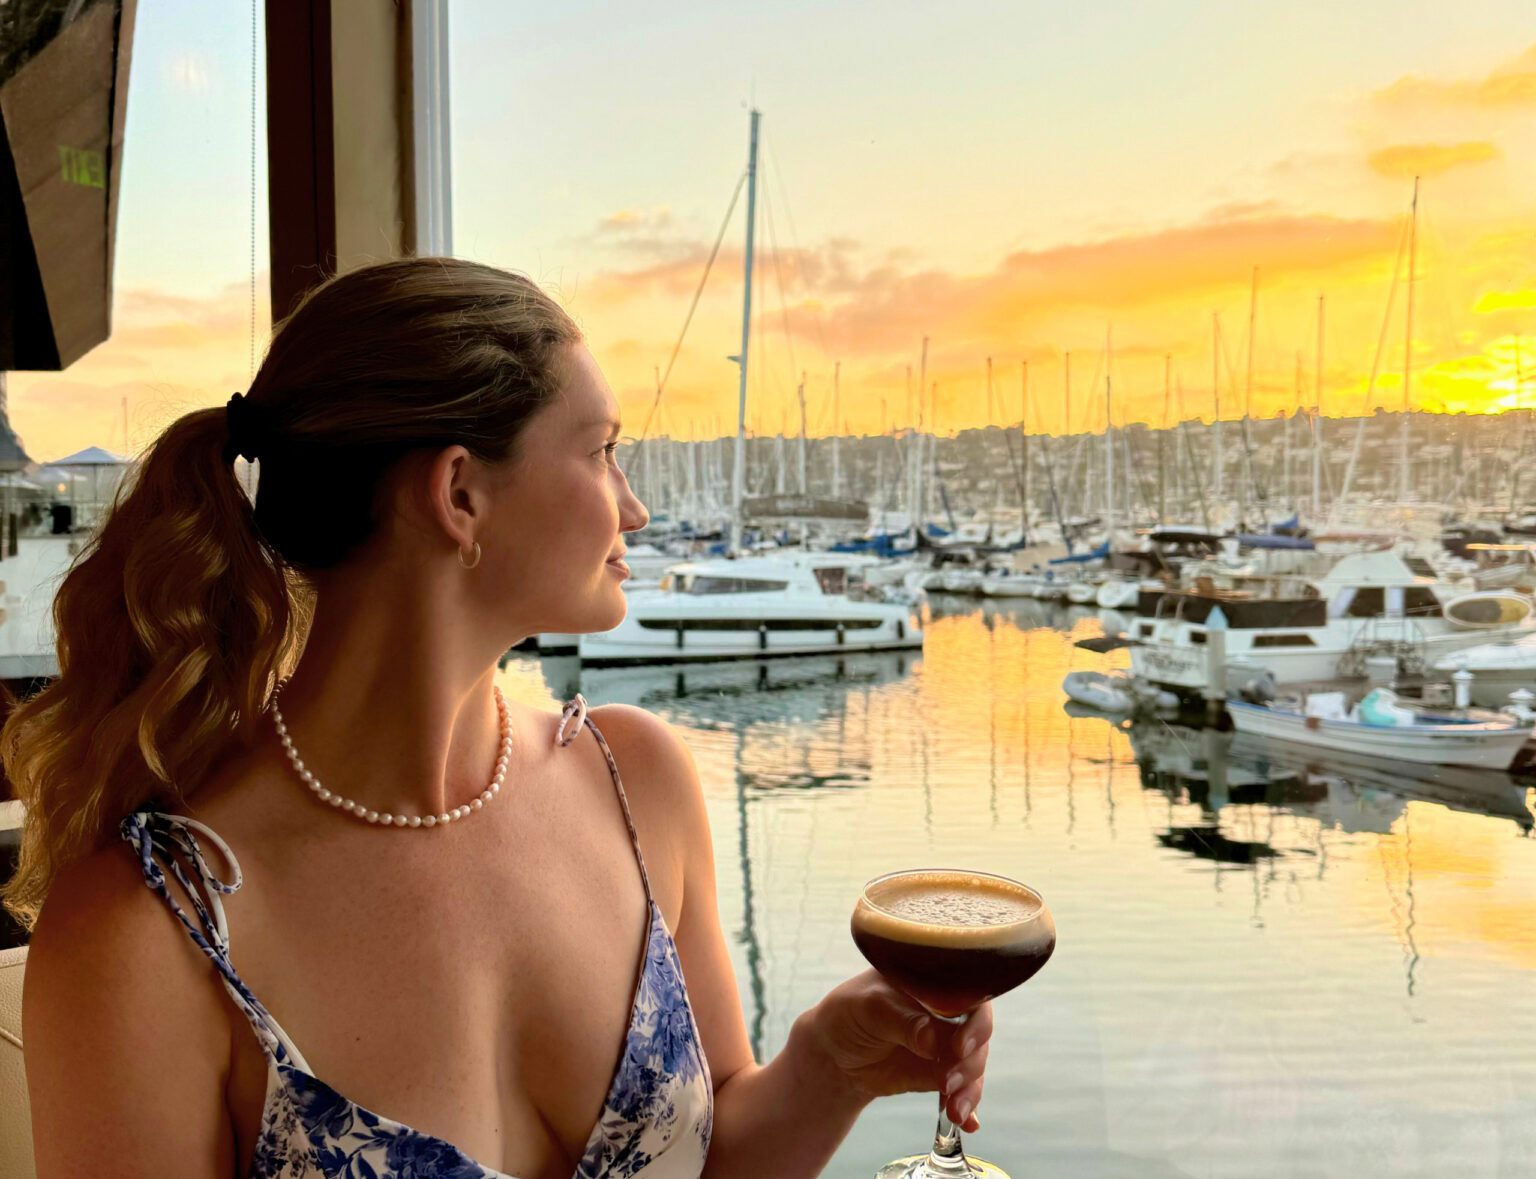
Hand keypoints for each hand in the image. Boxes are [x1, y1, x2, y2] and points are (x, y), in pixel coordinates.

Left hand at [792, 969, 992, 1132]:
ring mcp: (946, 1042)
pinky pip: (963, 1088)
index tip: (960, 1045)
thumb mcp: (870, 1007)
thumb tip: (933, 1039)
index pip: (969, 993)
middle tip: (948, 1081)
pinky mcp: (942, 1071)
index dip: (974, 1020)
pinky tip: (968, 1123)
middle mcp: (948, 1010)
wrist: (834, 1052)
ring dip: (969, 1088)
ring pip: (974, 1063)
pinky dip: (968, 1106)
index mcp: (934, 981)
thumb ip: (903, 1020)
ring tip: (955, 1110)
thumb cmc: (850, 1013)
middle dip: (970, 1061)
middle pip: (978, 1033)